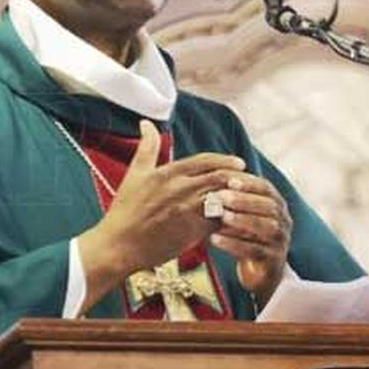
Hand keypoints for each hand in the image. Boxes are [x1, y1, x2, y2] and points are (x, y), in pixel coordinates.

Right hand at [78, 120, 245, 290]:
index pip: (207, 161)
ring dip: (237, 199)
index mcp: (169, 173)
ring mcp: (189, 210)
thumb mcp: (135, 174)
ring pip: (224, 198)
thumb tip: (146, 123)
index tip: (239, 164)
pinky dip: (230, 220)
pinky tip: (236, 222)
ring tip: (247, 201)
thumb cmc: (125, 211)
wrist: (120, 245)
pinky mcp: (194, 232)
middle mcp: (182, 188)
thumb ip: (146, 147)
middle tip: (248, 181)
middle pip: (220, 177)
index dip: (226, 161)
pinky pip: (220, 222)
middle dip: (237, 178)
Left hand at [208, 173, 290, 305]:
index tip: (229, 180)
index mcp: (277, 205)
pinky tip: (215, 239)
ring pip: (265, 227)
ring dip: (241, 219)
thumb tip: (211, 176)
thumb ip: (234, 200)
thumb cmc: (248, 238)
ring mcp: (280, 242)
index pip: (266, 188)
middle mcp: (283, 221)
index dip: (249, 183)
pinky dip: (233, 244)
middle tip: (221, 196)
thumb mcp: (243, 216)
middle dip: (244, 199)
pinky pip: (254, 250)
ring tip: (221, 215)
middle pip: (268, 206)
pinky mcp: (272, 261)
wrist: (261, 273)